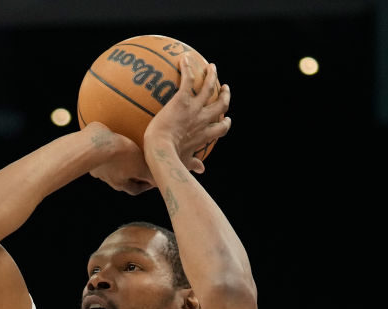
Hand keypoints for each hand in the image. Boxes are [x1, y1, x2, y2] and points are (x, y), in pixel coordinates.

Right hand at [84, 122, 155, 195]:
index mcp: (120, 183)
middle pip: (123, 179)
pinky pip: (102, 153)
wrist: (94, 144)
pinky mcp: (89, 154)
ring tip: (129, 149)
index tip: (154, 179)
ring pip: (112, 166)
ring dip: (121, 161)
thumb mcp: (141, 166)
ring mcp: (97, 167)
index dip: (146, 186)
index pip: (135, 190)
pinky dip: (109, 149)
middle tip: (143, 164)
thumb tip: (162, 184)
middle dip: (133, 174)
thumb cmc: (119, 155)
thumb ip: (151, 176)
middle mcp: (107, 178)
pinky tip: (114, 139)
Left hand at [144, 54, 231, 173]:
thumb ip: (192, 165)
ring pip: (208, 88)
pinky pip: (188, 80)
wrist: (160, 149)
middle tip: (224, 88)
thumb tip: (201, 171)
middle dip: (224, 96)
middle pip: (220, 106)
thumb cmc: (168, 160)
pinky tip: (184, 58)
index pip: (220, 129)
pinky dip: (188, 68)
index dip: (225, 123)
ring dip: (211, 76)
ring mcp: (194, 108)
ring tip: (211, 67)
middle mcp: (203, 120)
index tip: (226, 119)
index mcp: (204, 136)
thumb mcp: (183, 163)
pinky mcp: (182, 100)